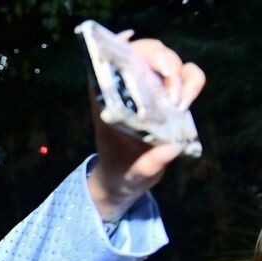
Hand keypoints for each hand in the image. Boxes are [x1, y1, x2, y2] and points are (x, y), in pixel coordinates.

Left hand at [87, 33, 205, 220]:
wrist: (127, 181)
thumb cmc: (122, 173)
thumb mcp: (132, 174)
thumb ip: (149, 163)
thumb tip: (172, 148)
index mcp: (107, 103)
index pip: (105, 67)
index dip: (115, 49)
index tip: (128, 42)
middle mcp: (129, 91)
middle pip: (142, 54)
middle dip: (158, 58)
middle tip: (169, 78)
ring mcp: (151, 91)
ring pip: (166, 60)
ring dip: (177, 71)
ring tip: (179, 99)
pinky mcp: (171, 96)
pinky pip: (187, 75)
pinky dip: (192, 80)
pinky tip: (187, 99)